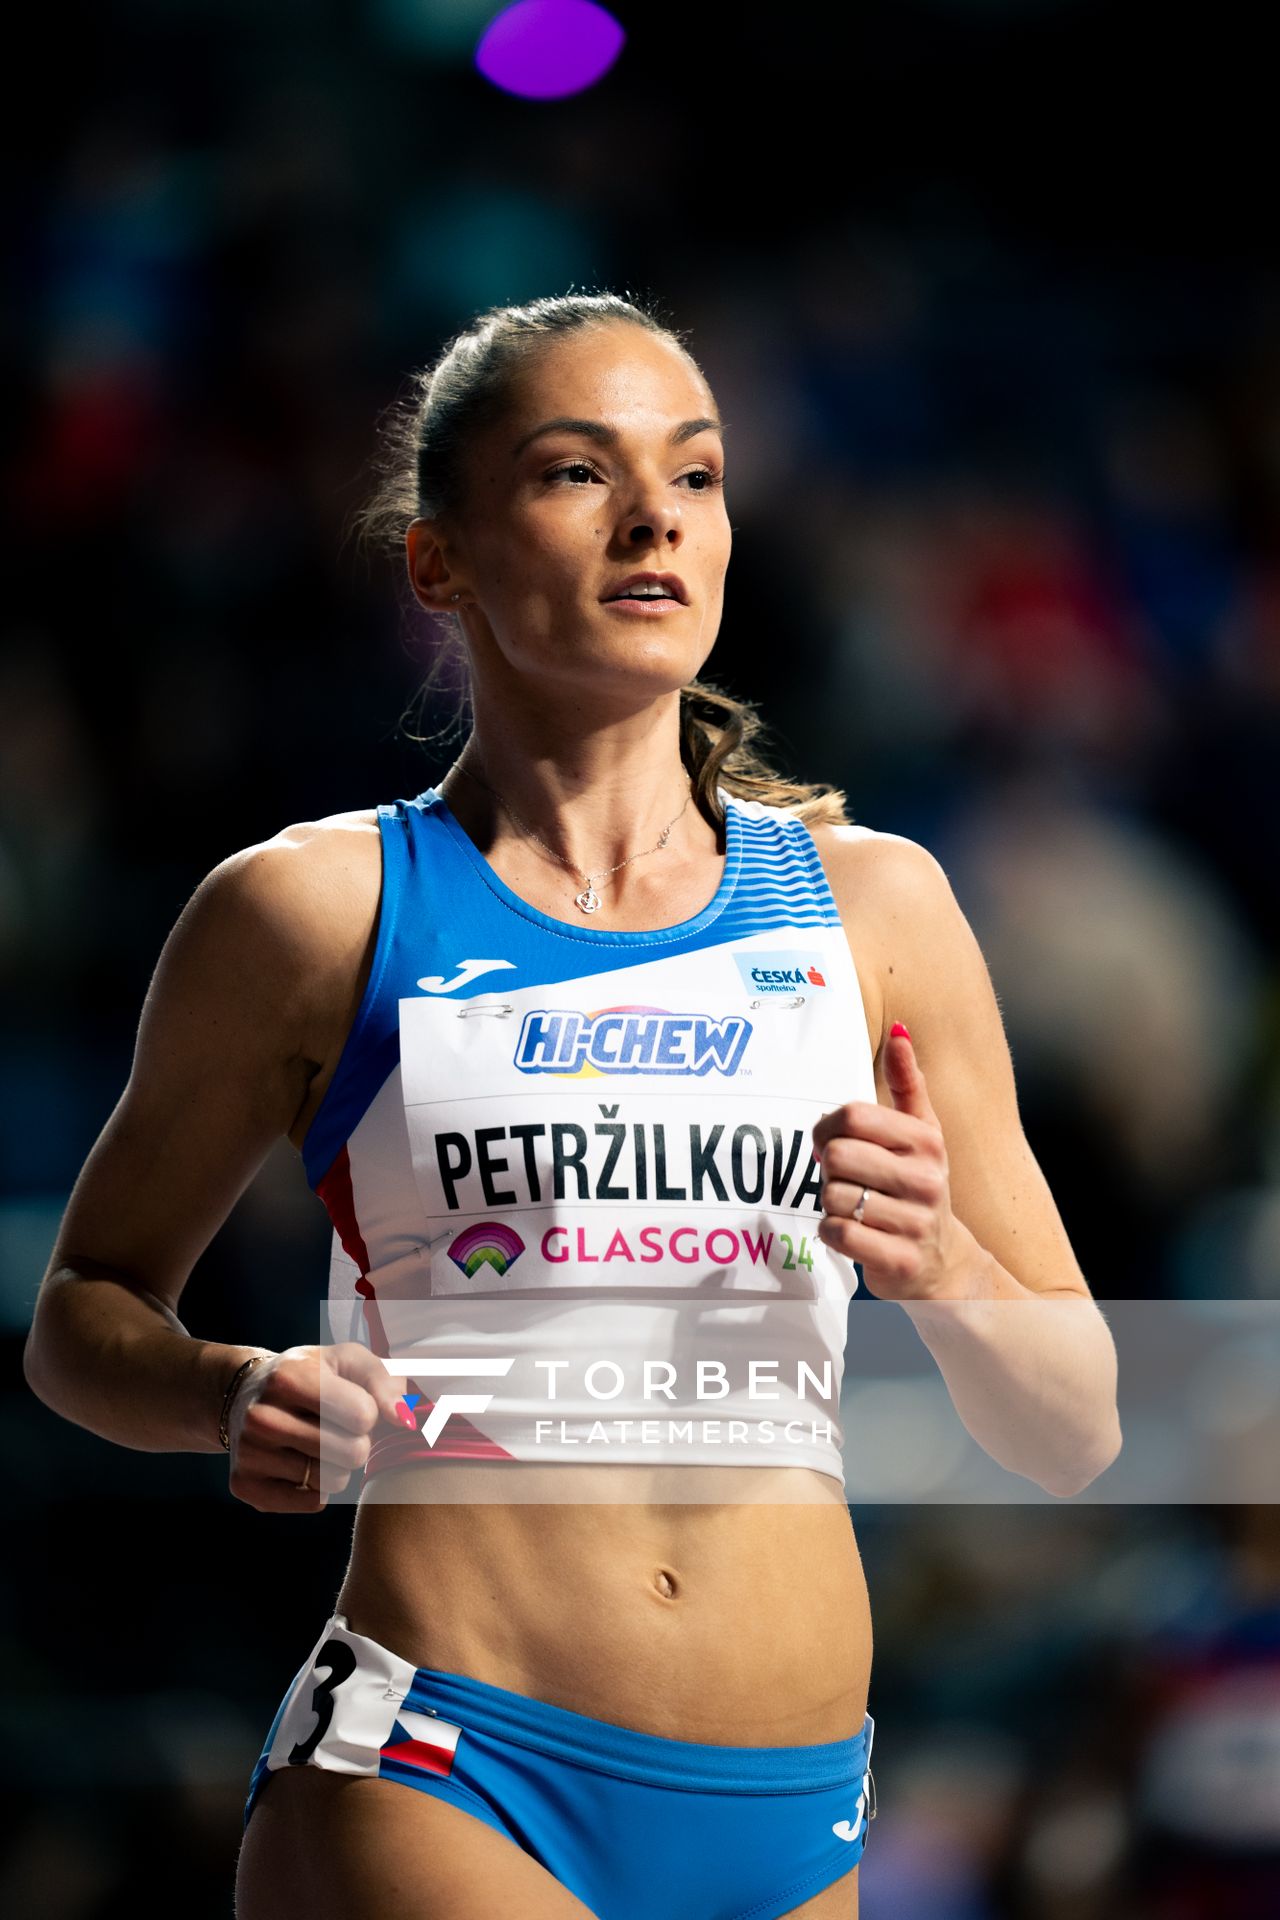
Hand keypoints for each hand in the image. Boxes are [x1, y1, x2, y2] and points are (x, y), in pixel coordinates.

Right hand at [226, 1342, 410, 1512]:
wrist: (244, 1393)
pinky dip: (316, 1488)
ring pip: (334, 1481)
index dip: (368, 1412)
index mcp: (290, 1377)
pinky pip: (312, 1502)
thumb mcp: (346, 1360)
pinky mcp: (245, 1485)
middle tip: (335, 1427)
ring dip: (337, 1465)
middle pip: (353, 1453)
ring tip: (315, 1441)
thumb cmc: (309, 1375)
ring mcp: (250, 1453)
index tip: (351, 1403)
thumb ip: (384, 1381)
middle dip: (356, 1442)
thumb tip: (404, 1421)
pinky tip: (300, 1462)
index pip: (364, 1415)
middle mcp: (263, 1417)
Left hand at [812, 1022, 968, 1300]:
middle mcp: (927, 1180)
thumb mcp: (923, 1134)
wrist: (945, 1262)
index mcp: (927, 1142)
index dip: (827, 1129)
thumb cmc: (920, 1188)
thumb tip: (900, 1030)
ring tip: (856, 1207)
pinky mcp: (898, 1260)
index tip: (832, 1142)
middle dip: (830, 1171)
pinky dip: (832, 1233)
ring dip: (832, 1204)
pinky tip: (852, 1232)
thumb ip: (908, 1083)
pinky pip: (837, 1233)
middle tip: (847, 1180)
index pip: (852, 1116)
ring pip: (833, 1196)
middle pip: (836, 1156)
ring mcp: (915, 1223)